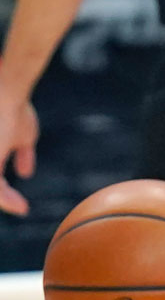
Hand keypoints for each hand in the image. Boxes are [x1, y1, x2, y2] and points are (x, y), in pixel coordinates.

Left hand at [0, 98, 38, 215]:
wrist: (6, 93)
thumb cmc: (14, 109)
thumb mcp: (24, 136)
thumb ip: (23, 156)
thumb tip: (25, 174)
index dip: (5, 193)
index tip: (22, 204)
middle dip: (3, 197)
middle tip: (20, 206)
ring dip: (5, 199)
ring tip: (20, 206)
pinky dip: (6, 198)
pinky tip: (21, 205)